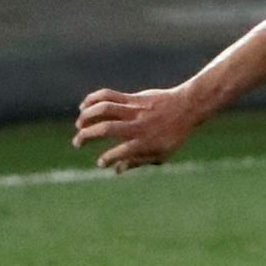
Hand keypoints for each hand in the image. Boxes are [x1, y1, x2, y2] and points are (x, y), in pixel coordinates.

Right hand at [73, 87, 198, 173]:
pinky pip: (108, 95)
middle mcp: (138, 126)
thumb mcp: (162, 153)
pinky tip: (84, 106)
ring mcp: (134, 110)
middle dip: (86, 136)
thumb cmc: (174, 134)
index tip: (101, 163)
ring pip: (104, 109)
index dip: (107, 159)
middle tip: (77, 142)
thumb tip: (116, 170)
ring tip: (79, 125)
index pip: (120, 153)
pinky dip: (93, 99)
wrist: (187, 107)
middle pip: (105, 129)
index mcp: (145, 142)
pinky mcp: (132, 98)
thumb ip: (138, 162)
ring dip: (86, 116)